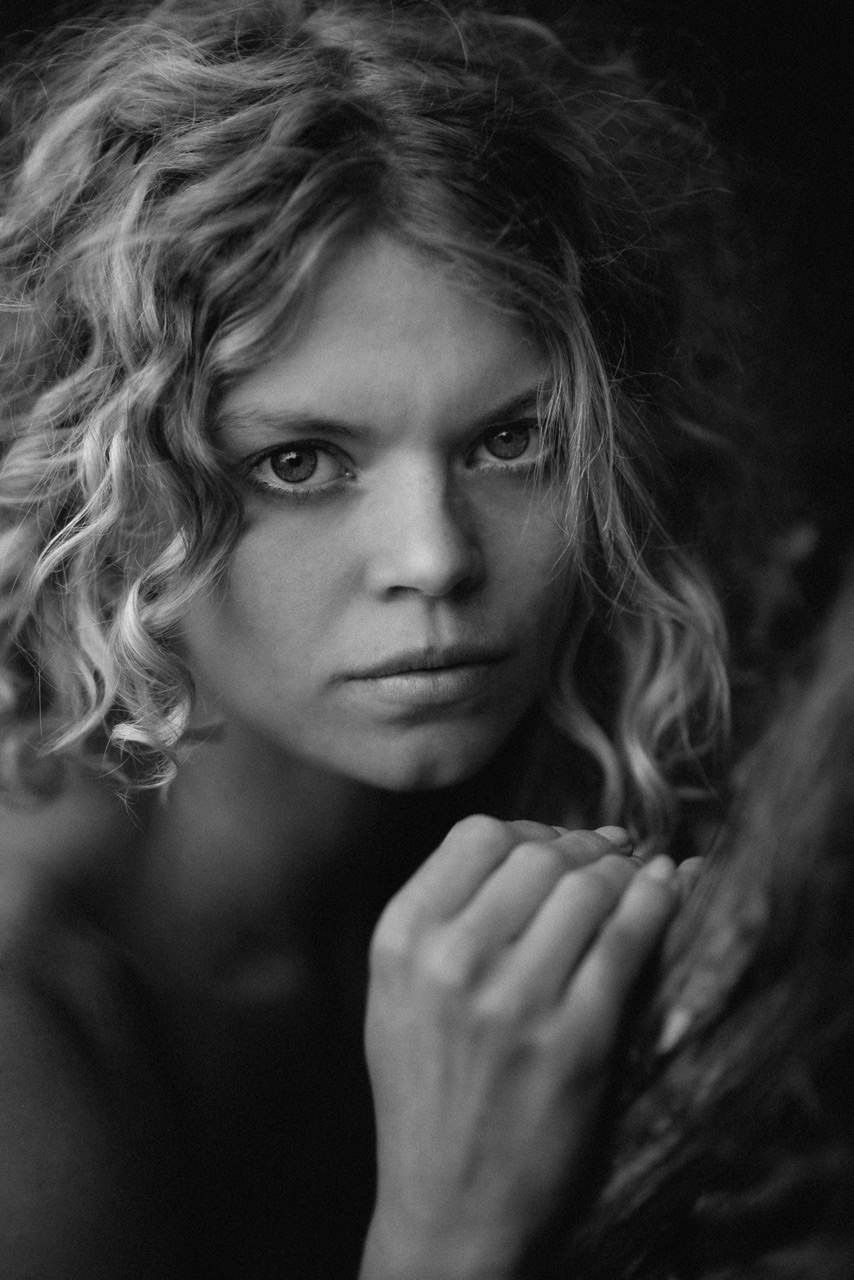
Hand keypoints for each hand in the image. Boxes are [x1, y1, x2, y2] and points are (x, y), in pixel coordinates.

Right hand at [360, 816, 679, 1279]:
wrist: (450, 1210)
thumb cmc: (428, 1095)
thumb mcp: (399, 995)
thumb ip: (443, 915)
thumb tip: (533, 842)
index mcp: (400, 939)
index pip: (476, 835)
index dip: (528, 830)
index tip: (556, 845)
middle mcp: (450, 959)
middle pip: (537, 853)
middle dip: (583, 849)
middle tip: (608, 858)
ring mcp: (514, 999)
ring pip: (588, 885)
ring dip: (622, 873)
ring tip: (637, 879)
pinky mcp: (575, 1039)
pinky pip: (628, 938)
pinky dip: (657, 902)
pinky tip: (665, 891)